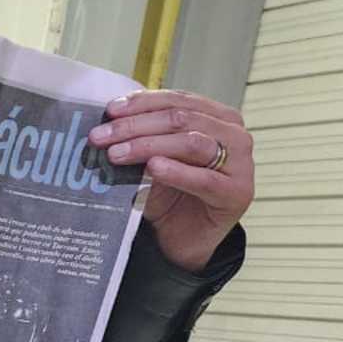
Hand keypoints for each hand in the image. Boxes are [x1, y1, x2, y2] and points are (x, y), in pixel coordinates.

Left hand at [90, 90, 252, 272]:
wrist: (184, 242)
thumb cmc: (171, 198)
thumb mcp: (153, 161)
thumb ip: (143, 139)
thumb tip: (108, 122)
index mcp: (217, 117)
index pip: (178, 100)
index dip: (142, 103)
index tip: (109, 111)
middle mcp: (234, 134)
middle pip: (181, 119)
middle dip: (136, 126)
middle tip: (101, 136)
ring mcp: (241, 163)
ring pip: (191, 143)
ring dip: (148, 145)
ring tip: (116, 154)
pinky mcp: (237, 193)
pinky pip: (204, 178)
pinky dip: (176, 171)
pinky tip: (152, 168)